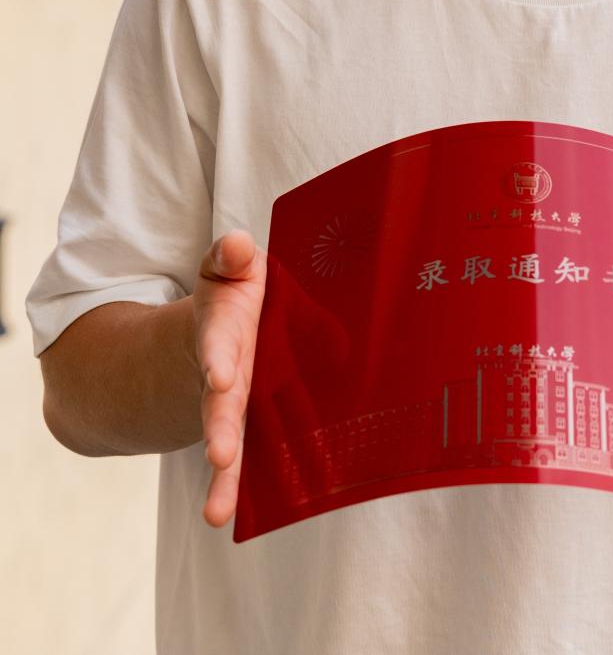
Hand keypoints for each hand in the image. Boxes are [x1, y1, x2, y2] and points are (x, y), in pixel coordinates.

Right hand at [193, 230, 266, 526]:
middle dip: (220, 428)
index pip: (219, 343)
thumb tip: (238, 243)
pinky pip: (250, 459)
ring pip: (228, 442)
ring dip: (226, 476)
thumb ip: (229, 259)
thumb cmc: (235, 298)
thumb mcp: (230, 272)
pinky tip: (234, 519)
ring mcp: (233, 406)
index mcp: (224, 331)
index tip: (219, 377)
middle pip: (220, 404)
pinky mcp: (248, 426)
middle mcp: (225, 374)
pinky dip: (243, 489)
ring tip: (217, 512)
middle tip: (220, 456)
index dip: (218, 357)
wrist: (211, 334)